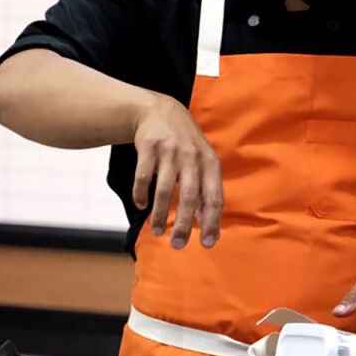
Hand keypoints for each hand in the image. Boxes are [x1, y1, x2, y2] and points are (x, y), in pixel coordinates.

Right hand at [131, 92, 222, 249]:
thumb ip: (206, 190)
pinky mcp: (149, 147)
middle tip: (178, 245)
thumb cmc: (186, 144)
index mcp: (211, 163)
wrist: (160, 111)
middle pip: (190, 197)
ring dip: (159, 215)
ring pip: (164, 190)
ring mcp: (170, 151)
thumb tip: (209, 224)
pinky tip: (141, 205)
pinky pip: (143, 177)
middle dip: (184, 224)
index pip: (214, 197)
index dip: (212, 222)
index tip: (208, 243)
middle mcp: (193, 157)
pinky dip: (141, 195)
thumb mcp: (203, 162)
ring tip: (156, 232)